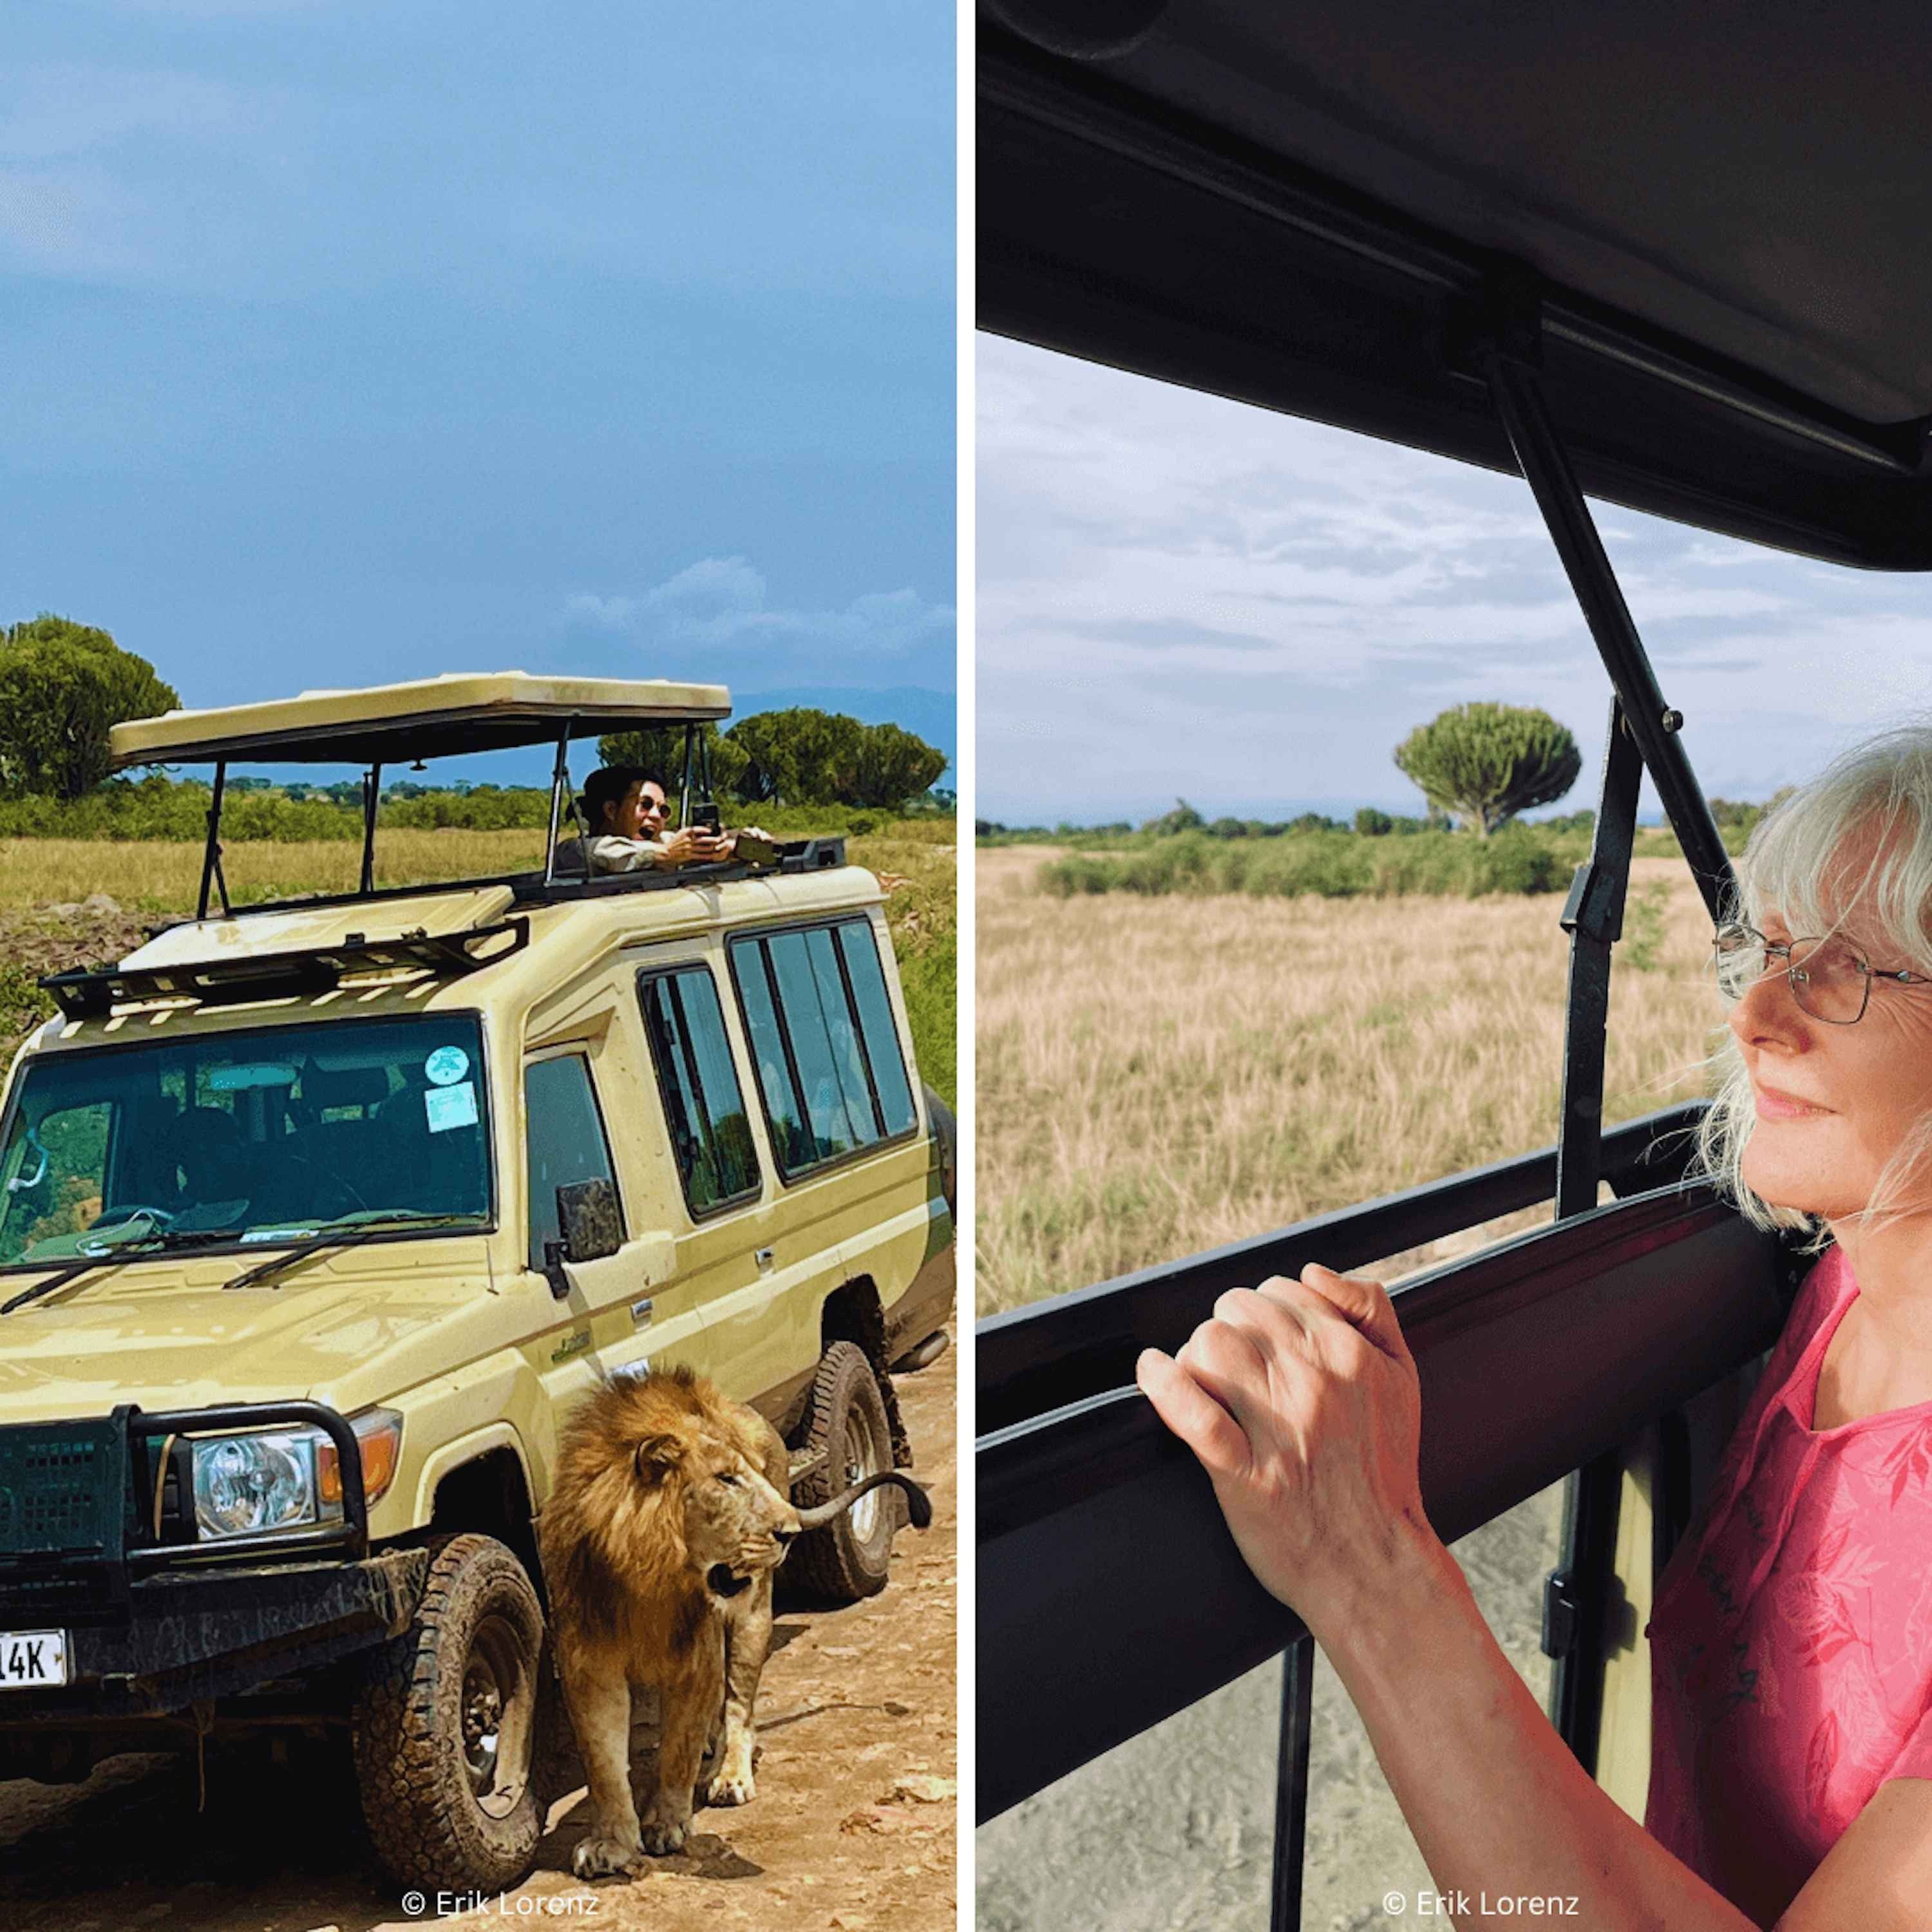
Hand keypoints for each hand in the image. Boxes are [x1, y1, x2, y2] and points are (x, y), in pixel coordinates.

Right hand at [655, 827, 727, 866]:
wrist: (666, 852)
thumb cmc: (675, 842)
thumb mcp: (681, 833)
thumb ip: (691, 831)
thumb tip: (703, 830)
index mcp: (685, 832)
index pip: (696, 829)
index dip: (705, 830)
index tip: (710, 830)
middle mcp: (687, 840)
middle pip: (703, 840)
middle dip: (713, 840)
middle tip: (719, 839)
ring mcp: (688, 848)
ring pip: (704, 848)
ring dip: (712, 847)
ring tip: (718, 846)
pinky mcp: (689, 856)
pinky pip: (701, 855)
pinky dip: (708, 855)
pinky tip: (712, 854)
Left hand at [1135, 1264, 1433, 1635]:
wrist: (1376, 1563)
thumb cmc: (1383, 1469)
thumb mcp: (1402, 1378)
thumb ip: (1371, 1309)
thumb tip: (1313, 1272)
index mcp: (1350, 1354)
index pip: (1278, 1292)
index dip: (1261, 1314)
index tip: (1261, 1345)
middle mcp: (1314, 1382)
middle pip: (1237, 1312)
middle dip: (1228, 1331)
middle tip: (1233, 1370)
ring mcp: (1278, 1428)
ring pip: (1211, 1346)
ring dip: (1198, 1357)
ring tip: (1207, 1385)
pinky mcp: (1244, 1474)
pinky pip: (1194, 1413)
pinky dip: (1165, 1385)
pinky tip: (1153, 1371)